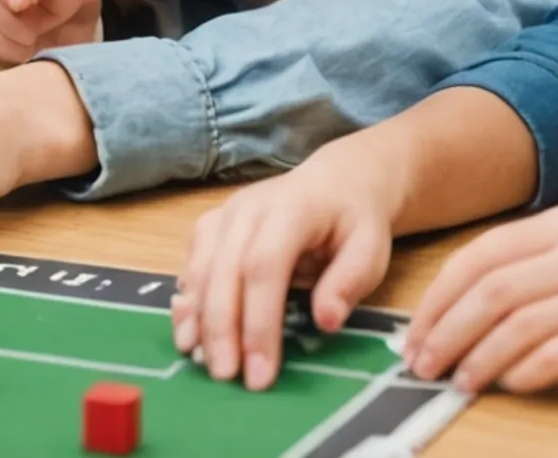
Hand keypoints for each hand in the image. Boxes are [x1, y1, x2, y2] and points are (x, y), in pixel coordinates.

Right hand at [173, 133, 407, 391]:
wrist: (335, 182)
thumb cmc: (353, 221)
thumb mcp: (370, 249)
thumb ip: (349, 282)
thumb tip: (325, 321)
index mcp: (292, 209)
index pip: (264, 266)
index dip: (258, 322)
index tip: (261, 372)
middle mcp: (249, 207)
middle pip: (225, 269)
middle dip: (222, 327)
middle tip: (225, 375)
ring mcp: (226, 215)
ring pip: (201, 266)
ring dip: (197, 316)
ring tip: (197, 358)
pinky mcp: (211, 226)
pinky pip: (192, 264)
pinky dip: (187, 300)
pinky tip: (186, 331)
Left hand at [403, 202, 557, 393]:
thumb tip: (498, 303)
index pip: (484, 253)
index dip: (442, 294)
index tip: (418, 327)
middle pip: (490, 288)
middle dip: (445, 328)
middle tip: (420, 362)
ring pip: (518, 322)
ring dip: (478, 357)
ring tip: (457, 381)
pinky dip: (529, 372)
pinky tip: (513, 386)